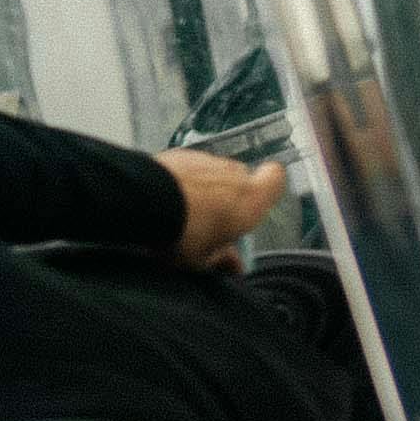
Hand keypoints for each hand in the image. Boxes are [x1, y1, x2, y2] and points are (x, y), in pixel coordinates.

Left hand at [162, 147, 286, 267]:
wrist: (143, 200)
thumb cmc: (185, 232)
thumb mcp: (204, 259)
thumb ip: (223, 259)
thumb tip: (234, 266)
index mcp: (251, 199)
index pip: (276, 178)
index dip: (267, 188)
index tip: (254, 204)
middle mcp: (234, 174)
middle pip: (241, 177)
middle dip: (230, 193)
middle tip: (213, 216)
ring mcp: (205, 160)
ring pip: (213, 172)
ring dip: (204, 186)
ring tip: (183, 208)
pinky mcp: (177, 153)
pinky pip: (187, 167)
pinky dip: (181, 179)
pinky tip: (165, 196)